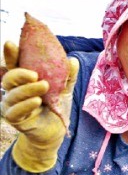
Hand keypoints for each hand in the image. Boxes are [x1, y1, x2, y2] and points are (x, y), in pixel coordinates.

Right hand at [1, 41, 78, 172]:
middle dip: (20, 73)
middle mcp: (14, 90)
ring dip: (28, 89)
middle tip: (34, 73)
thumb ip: (67, 76)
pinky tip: (36, 101)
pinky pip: (15, 111)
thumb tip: (72, 60)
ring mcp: (12, 104)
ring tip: (43, 86)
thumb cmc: (55, 107)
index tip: (11, 43)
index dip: (11, 54)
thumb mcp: (63, 90)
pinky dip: (25, 105)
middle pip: (9, 77)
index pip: (14, 64)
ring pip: (12, 94)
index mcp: (23, 79)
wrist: (55, 131)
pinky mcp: (14, 119)